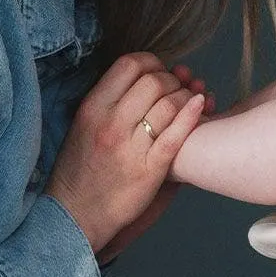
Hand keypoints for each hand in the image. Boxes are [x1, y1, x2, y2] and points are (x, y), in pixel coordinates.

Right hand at [45, 51, 207, 257]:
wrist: (75, 214)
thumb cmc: (80, 171)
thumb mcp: (82, 126)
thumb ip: (108, 101)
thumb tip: (140, 76)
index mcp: (93, 108)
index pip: (129, 65)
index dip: (150, 62)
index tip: (157, 71)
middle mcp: (111, 124)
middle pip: (154, 81)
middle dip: (171, 80)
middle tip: (175, 89)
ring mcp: (131, 147)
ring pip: (169, 104)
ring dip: (185, 97)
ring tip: (187, 101)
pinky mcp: (150, 170)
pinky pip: (176, 135)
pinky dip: (192, 115)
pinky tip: (200, 106)